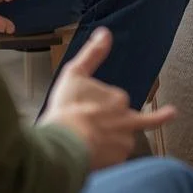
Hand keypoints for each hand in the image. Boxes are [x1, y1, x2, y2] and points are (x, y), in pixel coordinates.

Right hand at [40, 27, 176, 168]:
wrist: (65, 143)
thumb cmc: (67, 108)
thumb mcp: (75, 74)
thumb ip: (92, 53)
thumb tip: (105, 32)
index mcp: (118, 98)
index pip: (112, 102)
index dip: (96, 106)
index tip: (82, 110)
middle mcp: (128, 119)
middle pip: (118, 121)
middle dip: (106, 124)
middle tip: (83, 128)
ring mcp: (125, 141)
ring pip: (118, 140)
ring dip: (108, 141)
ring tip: (86, 142)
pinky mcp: (120, 160)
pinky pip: (115, 157)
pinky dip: (107, 157)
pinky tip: (93, 156)